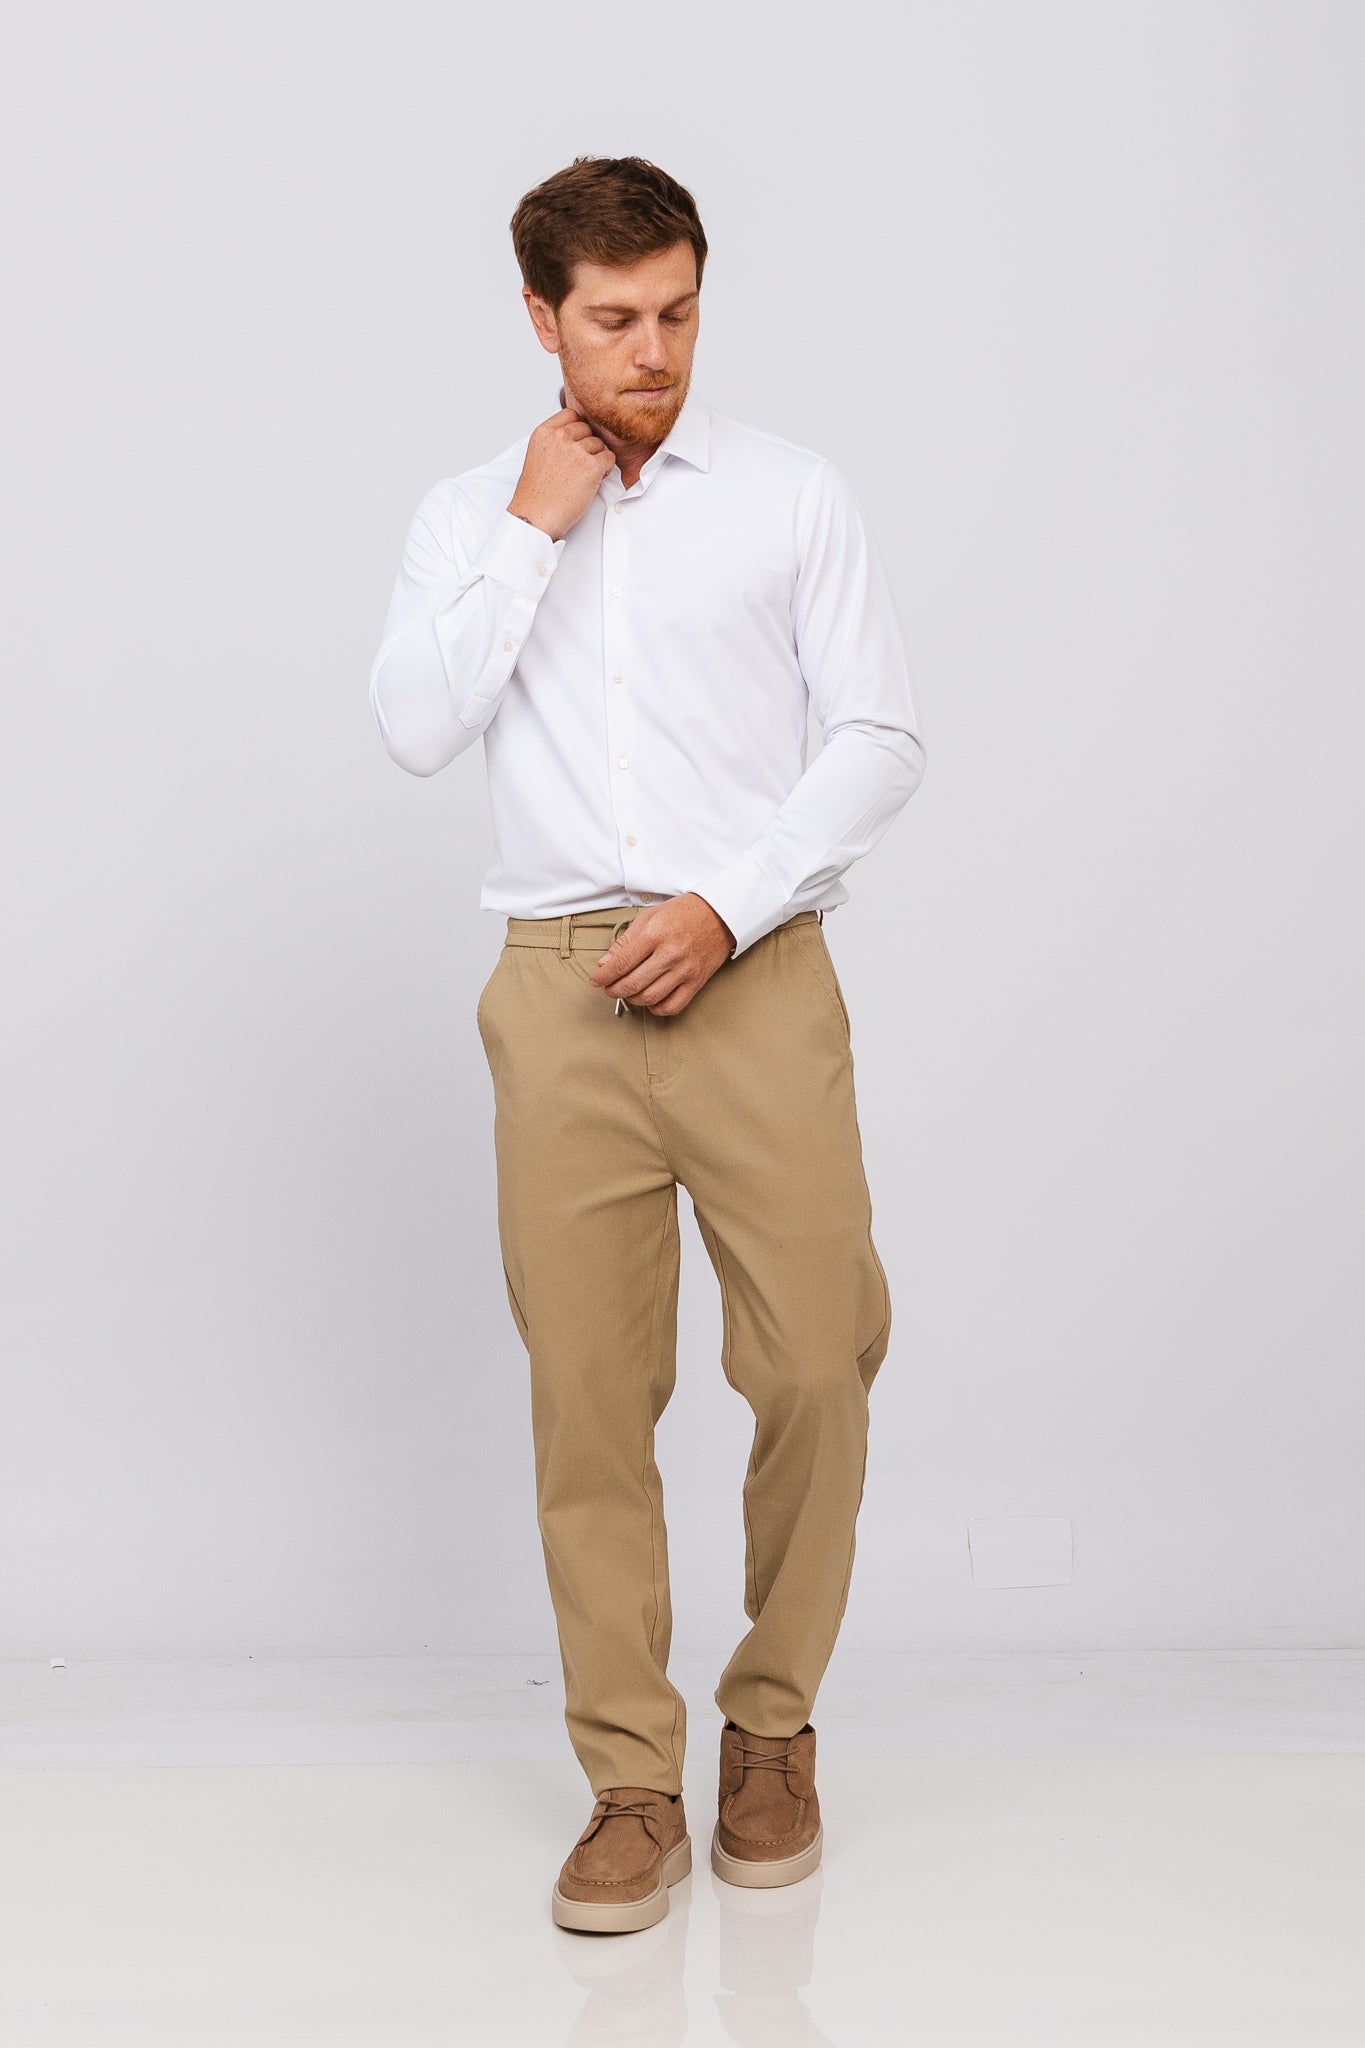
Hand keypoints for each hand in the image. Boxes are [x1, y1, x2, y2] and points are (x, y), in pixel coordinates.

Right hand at [507, 406, 616, 541]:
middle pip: (587, 428)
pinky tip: (592, 482)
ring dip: (597, 459)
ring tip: (584, 476)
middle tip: (580, 465)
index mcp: (544, 432)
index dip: (578, 430)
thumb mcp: (537, 456)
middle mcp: (559, 437)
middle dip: (588, 445)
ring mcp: (575, 451)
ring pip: (599, 444)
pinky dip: (605, 471)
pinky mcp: (590, 466)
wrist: (534, 517)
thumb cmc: (536, 494)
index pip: (571, 414)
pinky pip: (609, 458)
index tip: (576, 444)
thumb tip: (575, 436)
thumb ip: (554, 442)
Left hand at [588, 894, 735, 1014]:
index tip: (596, 980)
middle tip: (608, 988)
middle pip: (632, 984)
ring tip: (628, 991)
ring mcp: (684, 970)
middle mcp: (670, 954)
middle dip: (613, 990)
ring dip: (632, 999)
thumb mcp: (649, 917)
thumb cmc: (684, 913)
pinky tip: (651, 999)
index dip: (603, 976)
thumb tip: (606, 963)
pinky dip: (656, 1008)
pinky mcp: (696, 982)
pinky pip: (672, 1006)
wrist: (719, 914)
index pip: (620, 963)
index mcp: (655, 934)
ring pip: (649, 998)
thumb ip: (625, 941)